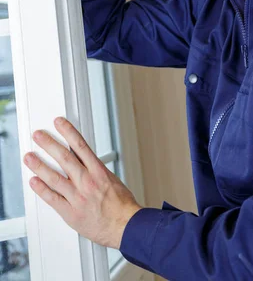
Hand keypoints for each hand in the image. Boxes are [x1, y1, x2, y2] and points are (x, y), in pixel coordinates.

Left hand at [23, 117, 141, 248]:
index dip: (68, 132)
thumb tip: (84, 161)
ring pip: (54, 178)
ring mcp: (78, 197)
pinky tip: (34, 181)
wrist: (126, 226)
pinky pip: (53, 199)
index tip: (59, 123)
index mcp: (98, 172)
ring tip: (30, 157)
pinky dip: (42, 189)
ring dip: (39, 166)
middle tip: (38, 136)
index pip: (80, 146)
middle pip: (64, 158)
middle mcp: (87, 182)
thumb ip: (95, 171)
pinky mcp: (71, 212)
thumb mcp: (111, 180)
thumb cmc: (121, 205)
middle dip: (49, 144)